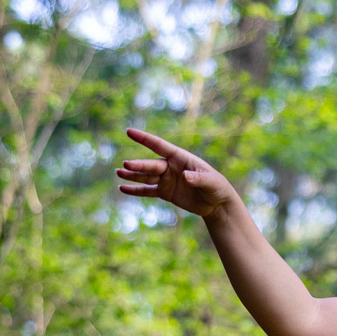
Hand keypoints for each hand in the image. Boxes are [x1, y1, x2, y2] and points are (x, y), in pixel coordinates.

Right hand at [116, 128, 242, 218]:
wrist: (217, 203)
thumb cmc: (216, 187)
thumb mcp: (210, 181)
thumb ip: (198, 178)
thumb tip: (185, 177)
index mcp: (181, 158)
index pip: (160, 146)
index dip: (144, 139)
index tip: (129, 132)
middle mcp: (171, 167)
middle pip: (151, 165)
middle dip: (139, 166)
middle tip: (126, 166)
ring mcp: (166, 179)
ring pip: (146, 177)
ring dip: (132, 176)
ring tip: (119, 174)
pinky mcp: (165, 193)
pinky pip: (147, 190)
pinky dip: (135, 190)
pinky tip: (123, 188)